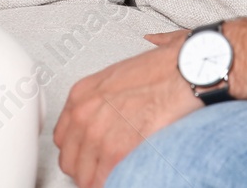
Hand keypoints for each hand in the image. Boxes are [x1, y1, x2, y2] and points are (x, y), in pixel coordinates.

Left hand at [54, 30, 201, 187]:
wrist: (183, 71)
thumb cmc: (161, 70)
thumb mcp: (117, 78)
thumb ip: (101, 102)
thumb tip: (103, 121)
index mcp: (82, 95)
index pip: (63, 138)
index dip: (77, 152)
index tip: (87, 157)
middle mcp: (84, 114)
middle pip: (70, 160)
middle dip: (86, 169)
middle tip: (102, 171)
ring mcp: (98, 134)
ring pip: (84, 177)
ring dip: (99, 179)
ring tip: (115, 176)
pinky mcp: (117, 151)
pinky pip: (104, 182)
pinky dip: (115, 183)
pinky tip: (126, 178)